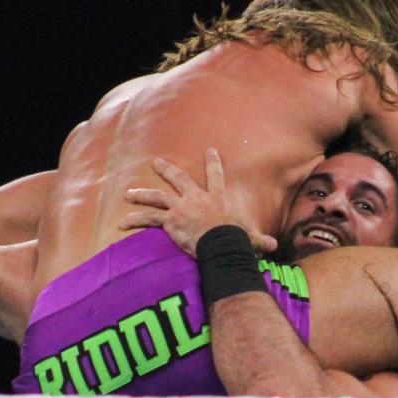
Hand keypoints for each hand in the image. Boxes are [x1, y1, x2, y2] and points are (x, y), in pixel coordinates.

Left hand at [121, 148, 277, 257]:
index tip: (210, 151)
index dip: (213, 163)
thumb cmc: (237, 239)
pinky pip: (148, 219)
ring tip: (130, 194)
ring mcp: (181, 208)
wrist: (222, 242)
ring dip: (142, 194)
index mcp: (217, 198)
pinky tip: (122, 223)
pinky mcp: (170, 221)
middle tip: (157, 162)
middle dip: (167, 170)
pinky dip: (135, 220)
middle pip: (179, 179)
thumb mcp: (250, 237)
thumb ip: (260, 240)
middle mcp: (197, 198)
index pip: (216, 176)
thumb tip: (274, 247)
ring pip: (157, 197)